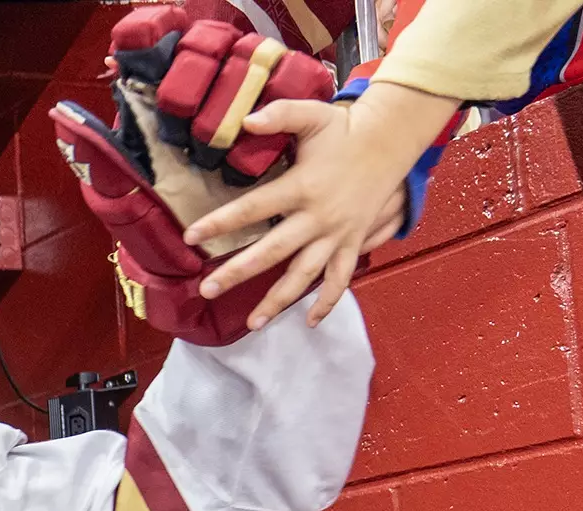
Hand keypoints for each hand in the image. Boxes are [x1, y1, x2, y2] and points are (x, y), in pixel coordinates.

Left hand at [50, 7, 341, 345]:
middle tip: (206, 290)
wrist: (391, 142)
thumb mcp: (313, 115)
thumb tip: (246, 121)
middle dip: (238, 272)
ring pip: (305, 275)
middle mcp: (318, 217)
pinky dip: (329, 302)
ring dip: (278, 301)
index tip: (191, 236)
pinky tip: (309, 321)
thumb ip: (280, 114)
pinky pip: (341, 278)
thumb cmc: (345, 130)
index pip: (253, 208)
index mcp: (302, 187)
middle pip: (273, 251)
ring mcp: (337, 235)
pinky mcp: (352, 243)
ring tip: (252, 324)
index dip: (221, 222)